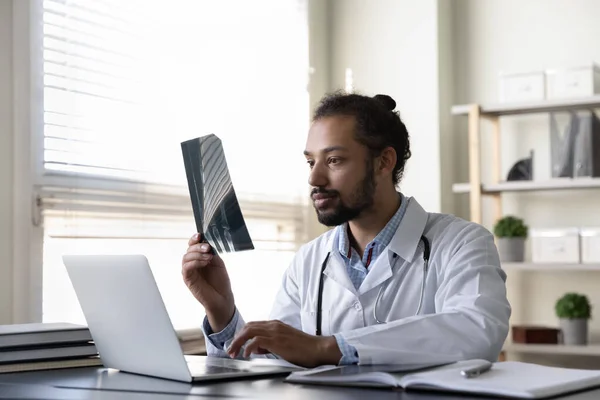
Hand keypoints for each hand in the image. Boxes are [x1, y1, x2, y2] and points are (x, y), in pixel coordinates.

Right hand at [182, 233, 234, 331]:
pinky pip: (186, 268)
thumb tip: (207, 241)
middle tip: (207, 247)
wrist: (222, 297)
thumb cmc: (220, 280)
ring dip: (197, 254)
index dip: (194, 239)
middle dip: (197, 246)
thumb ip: (211, 252)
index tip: (200, 235)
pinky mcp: (188, 279)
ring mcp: (189, 271)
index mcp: (199, 257)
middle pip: (189, 249)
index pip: (192, 245)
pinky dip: (195, 263)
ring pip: (186, 257)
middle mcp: (193, 263)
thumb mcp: (218, 262)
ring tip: (208, 256)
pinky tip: (204, 262)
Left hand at [226, 320, 341, 367]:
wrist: (318, 348)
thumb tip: (256, 348)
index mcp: (275, 325)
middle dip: (236, 338)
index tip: (236, 345)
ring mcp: (275, 332)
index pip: (252, 325)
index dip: (241, 335)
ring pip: (249, 331)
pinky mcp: (276, 341)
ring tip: (234, 352)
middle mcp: (273, 325)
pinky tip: (247, 354)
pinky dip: (248, 347)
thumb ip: (269, 343)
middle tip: (231, 350)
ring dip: (238, 342)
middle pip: (248, 327)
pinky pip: (256, 341)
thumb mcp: (284, 343)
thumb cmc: (303, 348)